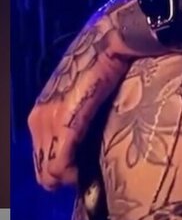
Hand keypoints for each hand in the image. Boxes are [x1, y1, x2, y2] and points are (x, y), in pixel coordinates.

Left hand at [27, 14, 128, 190]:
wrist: (105, 43)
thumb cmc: (98, 67)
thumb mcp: (78, 95)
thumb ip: (73, 118)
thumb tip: (82, 144)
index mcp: (39, 114)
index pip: (41, 158)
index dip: (62, 168)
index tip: (82, 166)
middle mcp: (38, 119)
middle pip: (42, 171)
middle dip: (64, 176)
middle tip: (87, 170)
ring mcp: (49, 122)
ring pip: (49, 173)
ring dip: (70, 176)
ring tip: (89, 168)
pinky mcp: (66, 123)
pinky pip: (60, 164)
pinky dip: (73, 172)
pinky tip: (86, 168)